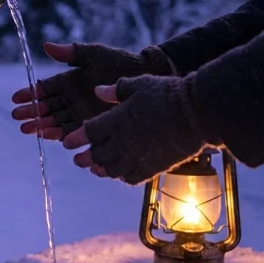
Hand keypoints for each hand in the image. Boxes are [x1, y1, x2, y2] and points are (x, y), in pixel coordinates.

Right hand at [11, 42, 174, 139]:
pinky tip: (46, 135)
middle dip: (31, 112)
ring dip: (40, 125)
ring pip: (55, 121)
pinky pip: (70, 131)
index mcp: (69, 81)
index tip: (16, 97)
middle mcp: (71, 99)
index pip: (45, 89)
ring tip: (27, 128)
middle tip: (17, 116)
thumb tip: (46, 46)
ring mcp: (79, 113)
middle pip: (46, 107)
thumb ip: (70, 53)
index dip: (31, 93)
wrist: (142, 77)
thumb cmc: (118, 62)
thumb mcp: (93, 55)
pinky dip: (57, 134)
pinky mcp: (90, 125)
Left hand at [62, 75, 215, 184]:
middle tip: (78, 160)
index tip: (67, 143)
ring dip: (101, 169)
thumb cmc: (167, 94)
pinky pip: (131, 178)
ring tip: (96, 169)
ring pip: (111, 169)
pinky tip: (122, 174)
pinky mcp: (153, 167)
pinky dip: (123, 177)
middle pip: (95, 155)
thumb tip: (98, 91)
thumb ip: (116, 90)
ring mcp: (137, 156)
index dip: (75, 138)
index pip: (87, 132)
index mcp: (115, 120)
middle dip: (84, 158)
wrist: (195, 112)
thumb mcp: (139, 84)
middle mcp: (122, 142)